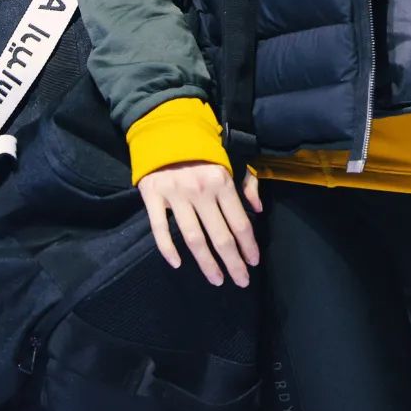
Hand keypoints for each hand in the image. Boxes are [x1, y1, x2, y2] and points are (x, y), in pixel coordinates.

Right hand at [137, 160, 262, 287]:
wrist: (164, 129)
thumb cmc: (202, 148)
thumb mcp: (231, 158)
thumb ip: (247, 183)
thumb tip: (257, 209)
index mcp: (222, 181)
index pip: (239, 223)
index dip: (248, 246)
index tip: (253, 263)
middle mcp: (200, 191)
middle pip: (220, 237)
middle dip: (233, 262)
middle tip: (241, 281)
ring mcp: (175, 195)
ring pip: (193, 239)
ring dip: (206, 263)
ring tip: (217, 279)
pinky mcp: (153, 196)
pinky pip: (160, 229)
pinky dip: (168, 250)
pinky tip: (178, 264)